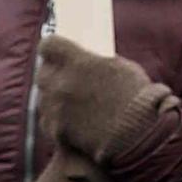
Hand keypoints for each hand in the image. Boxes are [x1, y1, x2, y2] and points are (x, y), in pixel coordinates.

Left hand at [36, 34, 173, 160]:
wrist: (138, 136)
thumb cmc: (138, 99)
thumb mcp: (124, 69)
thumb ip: (100, 63)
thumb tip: (91, 61)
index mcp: (79, 62)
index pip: (49, 45)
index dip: (52, 47)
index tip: (57, 50)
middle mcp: (61, 83)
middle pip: (42, 72)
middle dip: (52, 73)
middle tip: (65, 77)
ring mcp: (56, 108)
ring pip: (43, 96)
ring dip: (54, 96)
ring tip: (73, 102)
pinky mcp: (55, 130)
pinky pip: (47, 119)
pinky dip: (57, 119)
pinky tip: (74, 120)